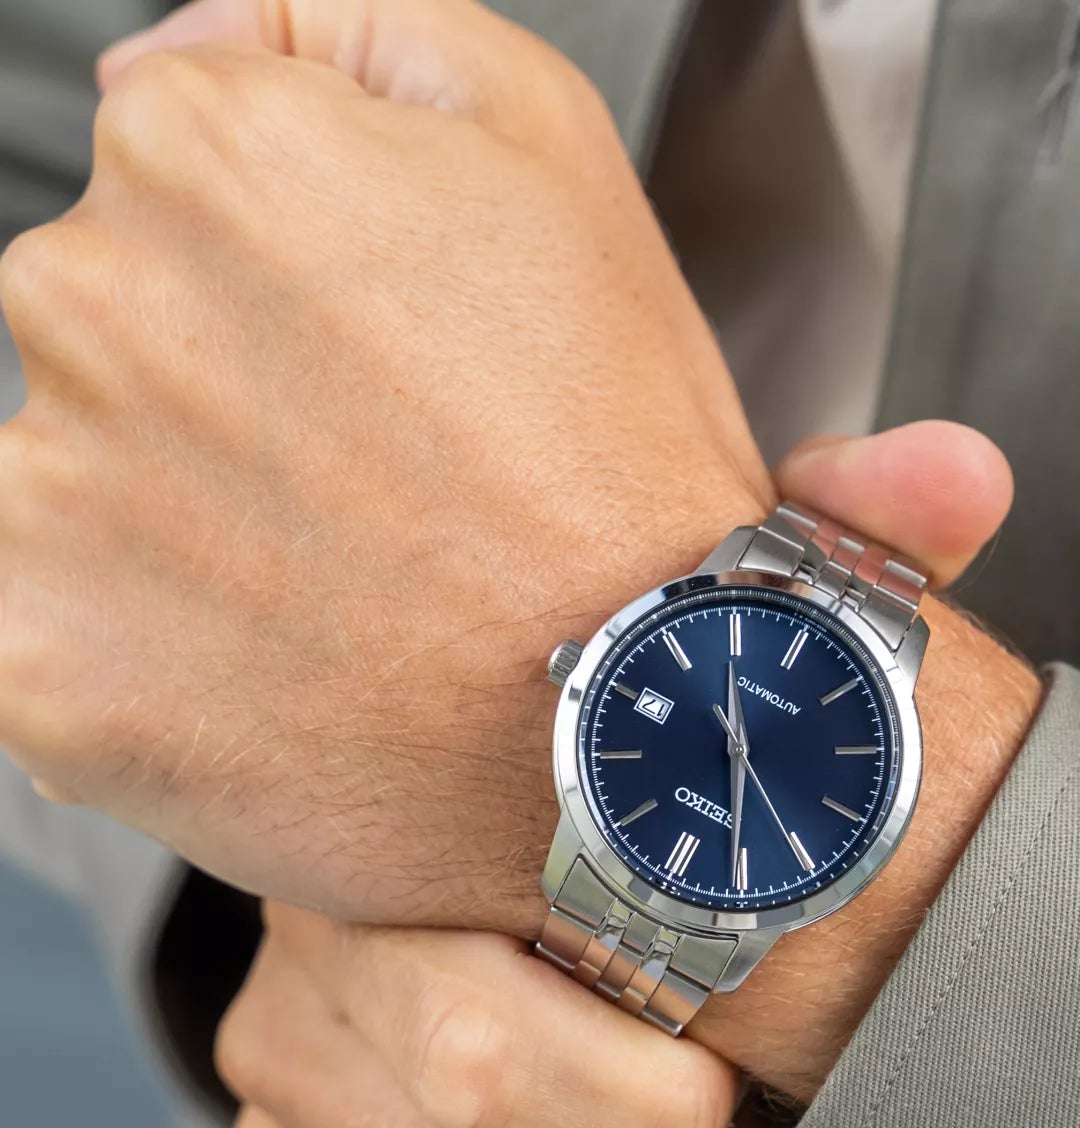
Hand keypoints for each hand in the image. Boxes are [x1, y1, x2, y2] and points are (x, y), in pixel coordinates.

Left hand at [2, 0, 1041, 1095]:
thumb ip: (339, 34)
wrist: (634, 720)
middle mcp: (93, 300)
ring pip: (76, 478)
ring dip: (182, 525)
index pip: (173, 167)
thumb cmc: (616, 472)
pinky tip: (270, 665)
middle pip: (117, 325)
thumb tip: (173, 53)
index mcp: (207, 159)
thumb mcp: (551, 147)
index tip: (368, 359)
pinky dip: (139, 652)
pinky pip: (45, 630)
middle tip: (373, 488)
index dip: (297, 276)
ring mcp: (49, 490)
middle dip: (228, 395)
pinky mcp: (35, 660)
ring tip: (338, 589)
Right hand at [216, 434, 1026, 1127]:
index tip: (749, 1044)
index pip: (487, 1039)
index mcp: (377, 876)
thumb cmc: (605, 778)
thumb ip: (824, 563)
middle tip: (757, 1108)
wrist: (443, 876)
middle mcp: (300, 1016)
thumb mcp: (692, 662)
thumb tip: (965, 470)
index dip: (674, 1073)